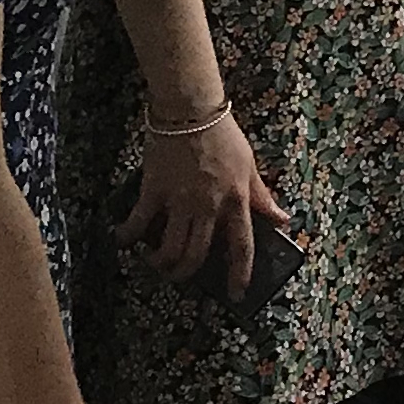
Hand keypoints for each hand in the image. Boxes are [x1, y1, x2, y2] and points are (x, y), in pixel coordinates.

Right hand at [122, 107, 291, 294]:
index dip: (239, 273)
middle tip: (178, 277)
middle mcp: (208, 206)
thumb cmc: (223, 135)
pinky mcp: (154, 190)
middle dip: (186, 273)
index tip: (235, 293)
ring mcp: (180, 201)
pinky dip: (129, 235)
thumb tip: (282, 219)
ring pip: (171, 246)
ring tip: (155, 263)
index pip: (241, 245)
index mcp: (235, 201)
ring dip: (161, 262)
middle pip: (198, 254)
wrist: (189, 110)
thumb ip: (262, 196)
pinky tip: (122, 239)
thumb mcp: (250, 166)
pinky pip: (140, 221)